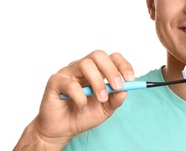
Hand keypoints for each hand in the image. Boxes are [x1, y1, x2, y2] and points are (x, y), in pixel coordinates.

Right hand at [14, 51, 133, 149]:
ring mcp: (68, 72)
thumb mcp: (106, 108)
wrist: (62, 129)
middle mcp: (82, 68)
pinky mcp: (55, 81)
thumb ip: (116, 98)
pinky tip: (81, 108)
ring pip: (85, 64)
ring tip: (101, 99)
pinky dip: (80, 98)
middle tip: (117, 87)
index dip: (123, 65)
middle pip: (98, 55)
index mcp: (97, 70)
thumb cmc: (83, 114)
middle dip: (111, 70)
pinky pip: (70, 83)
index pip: (112, 58)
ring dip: (97, 82)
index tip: (130, 79)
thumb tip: (126, 89)